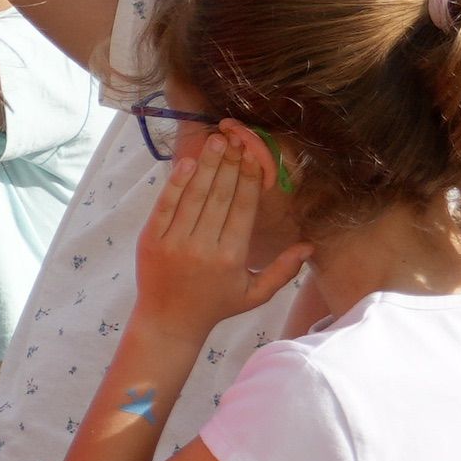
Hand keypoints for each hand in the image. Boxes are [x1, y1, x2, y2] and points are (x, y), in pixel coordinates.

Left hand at [131, 125, 306, 343]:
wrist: (168, 321)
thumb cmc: (215, 306)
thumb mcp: (254, 295)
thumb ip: (282, 271)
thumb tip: (310, 246)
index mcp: (231, 258)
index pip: (243, 209)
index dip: (249, 180)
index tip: (254, 156)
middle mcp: (203, 247)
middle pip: (220, 196)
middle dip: (230, 164)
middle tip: (237, 139)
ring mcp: (175, 242)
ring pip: (194, 196)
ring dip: (206, 165)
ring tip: (215, 141)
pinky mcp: (151, 240)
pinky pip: (165, 206)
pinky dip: (176, 183)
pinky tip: (187, 162)